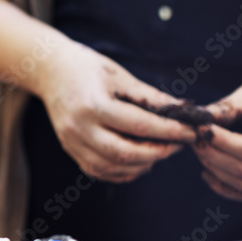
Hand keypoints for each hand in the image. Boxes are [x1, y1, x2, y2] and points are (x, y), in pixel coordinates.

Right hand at [37, 44, 196, 181]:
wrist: (51, 72)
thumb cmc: (89, 68)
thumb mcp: (121, 77)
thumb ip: (151, 98)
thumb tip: (185, 112)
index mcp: (92, 104)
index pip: (138, 125)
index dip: (169, 132)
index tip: (190, 132)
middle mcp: (79, 126)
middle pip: (124, 153)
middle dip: (158, 152)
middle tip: (178, 145)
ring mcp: (71, 141)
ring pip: (111, 166)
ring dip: (141, 164)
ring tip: (160, 152)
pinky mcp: (70, 149)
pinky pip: (99, 171)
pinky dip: (123, 171)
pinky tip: (138, 162)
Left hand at [193, 79, 241, 199]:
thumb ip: (226, 109)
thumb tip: (199, 116)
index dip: (221, 141)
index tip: (202, 128)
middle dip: (212, 154)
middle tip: (194, 138)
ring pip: (241, 183)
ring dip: (213, 167)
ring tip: (198, 148)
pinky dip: (222, 186)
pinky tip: (205, 171)